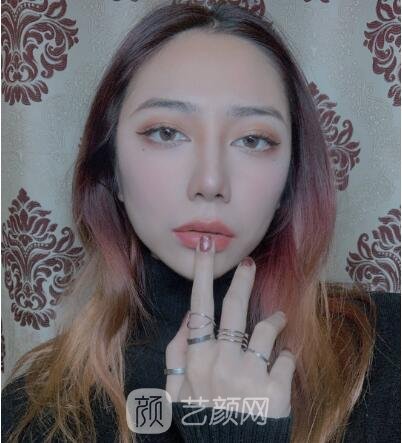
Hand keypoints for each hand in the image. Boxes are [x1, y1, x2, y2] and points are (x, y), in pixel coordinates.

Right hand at [165, 235, 295, 418]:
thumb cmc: (202, 421)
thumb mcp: (174, 393)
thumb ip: (175, 355)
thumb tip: (187, 319)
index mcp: (197, 359)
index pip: (198, 306)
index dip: (203, 274)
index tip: (206, 246)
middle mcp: (222, 361)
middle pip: (234, 308)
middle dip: (242, 280)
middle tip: (249, 264)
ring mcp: (250, 374)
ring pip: (265, 328)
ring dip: (274, 320)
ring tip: (278, 318)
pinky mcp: (275, 389)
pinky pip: (286, 359)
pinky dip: (286, 356)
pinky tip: (283, 360)